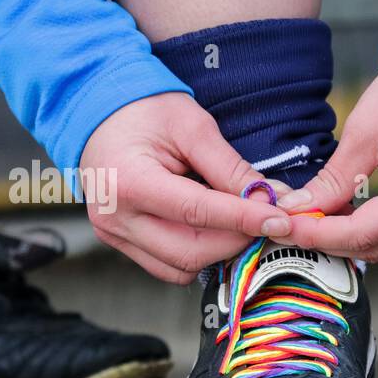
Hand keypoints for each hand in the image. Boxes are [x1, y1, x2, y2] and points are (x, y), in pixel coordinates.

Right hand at [80, 92, 292, 283]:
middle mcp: (115, 217)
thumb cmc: (142, 110)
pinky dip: (196, 254)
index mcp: (129, 182)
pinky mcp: (119, 242)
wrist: (95, 113)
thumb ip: (230, 167)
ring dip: (218, 252)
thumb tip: (274, 199)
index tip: (281, 221)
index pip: (197, 213)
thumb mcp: (192, 126)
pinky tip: (211, 229)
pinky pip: (166, 265)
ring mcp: (113, 234)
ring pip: (180, 267)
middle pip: (190, 251)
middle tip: (267, 222)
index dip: (244, 219)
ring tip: (239, 223)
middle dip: (236, 240)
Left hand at [279, 57, 377, 261]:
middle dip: (328, 241)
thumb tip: (297, 209)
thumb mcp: (366, 130)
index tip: (285, 226)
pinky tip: (341, 216)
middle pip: (376, 247)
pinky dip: (371, 230)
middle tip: (288, 226)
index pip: (363, 233)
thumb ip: (333, 180)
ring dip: (348, 239)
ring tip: (310, 221)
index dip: (318, 235)